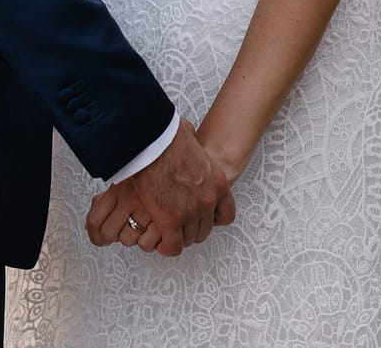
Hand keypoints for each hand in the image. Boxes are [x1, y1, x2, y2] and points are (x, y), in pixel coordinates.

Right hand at [85, 120, 235, 255]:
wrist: (154, 143)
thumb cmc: (167, 136)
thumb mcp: (191, 138)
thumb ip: (193, 144)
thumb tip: (185, 134)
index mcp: (217, 182)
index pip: (226, 213)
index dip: (214, 218)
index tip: (204, 218)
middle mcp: (207, 201)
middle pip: (206, 228)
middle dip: (193, 229)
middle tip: (180, 226)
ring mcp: (190, 212)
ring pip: (189, 238)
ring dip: (179, 237)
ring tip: (168, 234)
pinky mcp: (170, 220)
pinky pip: (173, 245)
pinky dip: (167, 246)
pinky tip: (160, 242)